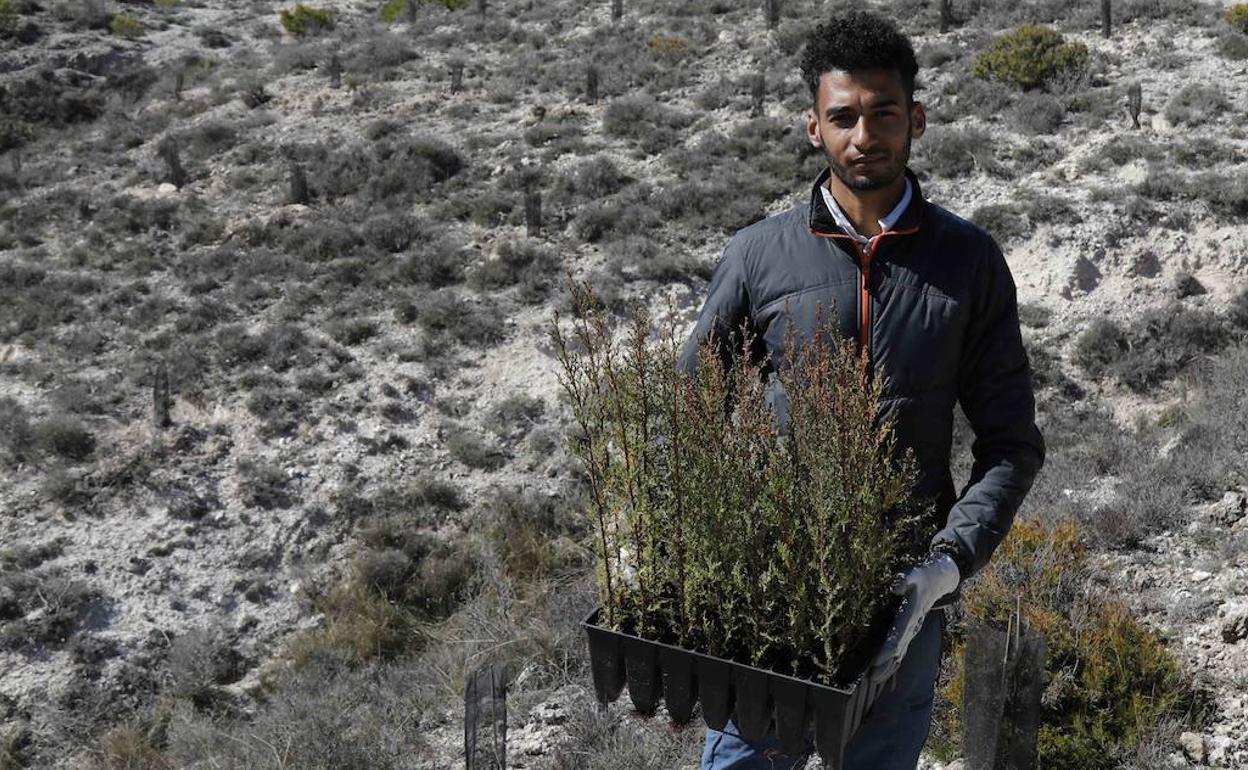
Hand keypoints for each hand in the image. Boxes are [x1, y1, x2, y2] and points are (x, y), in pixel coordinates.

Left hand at [868, 551, 959, 683]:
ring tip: (874, 679)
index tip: (875, 661)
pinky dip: (894, 662)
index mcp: (910, 615)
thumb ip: (905, 580)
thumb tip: (895, 586)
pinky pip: (902, 650)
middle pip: (898, 651)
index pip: (897, 637)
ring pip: (900, 654)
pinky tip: (885, 671)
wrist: (938, 581)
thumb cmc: (922, 577)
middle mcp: (912, 626)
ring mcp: (912, 630)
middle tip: (871, 678)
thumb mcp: (914, 574)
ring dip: (889, 667)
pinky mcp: (910, 630)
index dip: (886, 650)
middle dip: (885, 665)